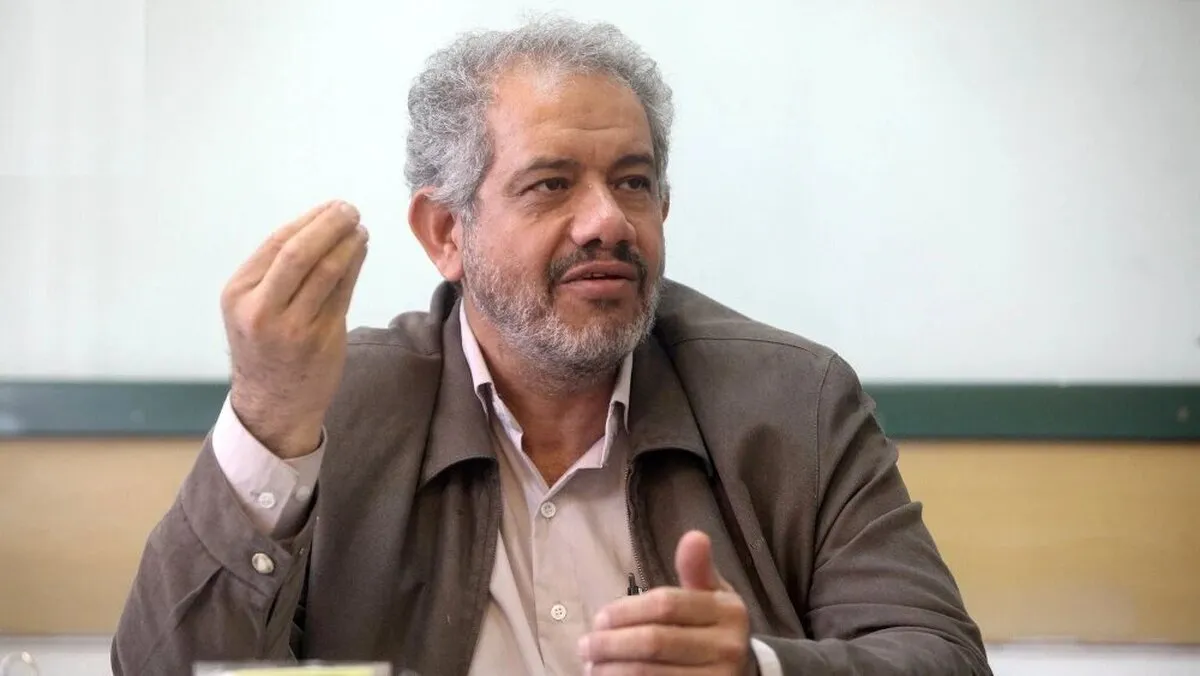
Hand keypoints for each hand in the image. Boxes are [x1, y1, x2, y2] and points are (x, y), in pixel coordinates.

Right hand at [221, 201, 367, 457]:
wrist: (273, 405)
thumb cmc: (266, 349)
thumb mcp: (253, 309)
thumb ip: (276, 273)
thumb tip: (318, 227)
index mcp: (238, 294)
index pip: (277, 244)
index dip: (309, 221)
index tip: (332, 207)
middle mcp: (261, 310)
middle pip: (300, 253)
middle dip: (329, 226)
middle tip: (351, 211)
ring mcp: (292, 327)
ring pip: (326, 271)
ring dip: (348, 244)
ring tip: (360, 230)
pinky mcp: (321, 340)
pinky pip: (342, 294)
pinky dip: (354, 267)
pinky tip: (360, 253)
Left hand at [579, 530, 755, 674]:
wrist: (742, 671)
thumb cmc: (713, 626)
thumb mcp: (711, 594)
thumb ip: (696, 569)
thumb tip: (695, 535)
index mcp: (727, 611)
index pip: (666, 605)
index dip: (625, 610)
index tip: (598, 618)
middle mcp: (727, 647)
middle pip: (655, 642)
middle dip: (611, 643)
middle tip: (585, 646)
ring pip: (649, 674)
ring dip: (611, 670)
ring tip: (591, 666)